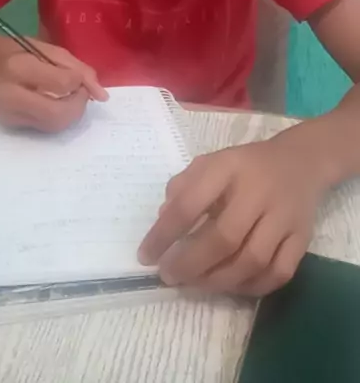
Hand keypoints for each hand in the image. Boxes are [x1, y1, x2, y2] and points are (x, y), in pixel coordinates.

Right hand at [0, 41, 107, 132]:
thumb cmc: (15, 50)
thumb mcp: (46, 48)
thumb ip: (76, 68)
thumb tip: (102, 95)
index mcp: (18, 68)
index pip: (60, 84)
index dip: (78, 82)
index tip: (77, 76)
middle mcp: (11, 96)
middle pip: (58, 115)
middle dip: (78, 106)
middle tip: (81, 93)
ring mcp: (9, 115)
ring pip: (54, 126)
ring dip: (71, 113)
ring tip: (70, 97)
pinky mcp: (11, 126)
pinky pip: (45, 128)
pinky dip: (58, 117)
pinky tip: (56, 103)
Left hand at [138, 133, 325, 295]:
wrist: (301, 162)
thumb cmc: (245, 166)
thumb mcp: (209, 162)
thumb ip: (182, 187)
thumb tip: (162, 221)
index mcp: (228, 168)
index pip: (190, 204)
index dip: (164, 234)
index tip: (146, 256)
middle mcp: (258, 192)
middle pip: (224, 238)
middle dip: (191, 264)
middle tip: (169, 276)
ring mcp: (284, 217)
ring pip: (252, 261)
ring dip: (218, 280)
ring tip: (195, 284)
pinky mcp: (303, 238)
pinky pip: (279, 273)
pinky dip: (252, 287)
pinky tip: (230, 285)